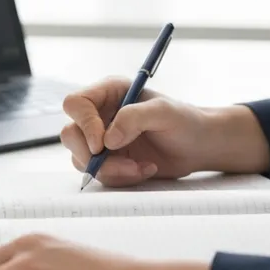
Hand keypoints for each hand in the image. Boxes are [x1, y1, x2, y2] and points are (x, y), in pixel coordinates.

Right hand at [60, 78, 269, 186]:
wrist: (198, 146)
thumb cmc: (185, 121)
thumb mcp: (164, 112)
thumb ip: (134, 118)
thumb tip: (107, 139)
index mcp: (109, 93)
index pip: (76, 104)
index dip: (84, 124)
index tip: (101, 144)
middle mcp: (100, 115)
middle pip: (70, 134)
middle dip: (90, 155)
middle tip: (120, 164)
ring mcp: (101, 140)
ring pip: (81, 159)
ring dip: (111, 170)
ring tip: (141, 167)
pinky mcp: (108, 161)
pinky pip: (99, 175)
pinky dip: (121, 177)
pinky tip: (144, 169)